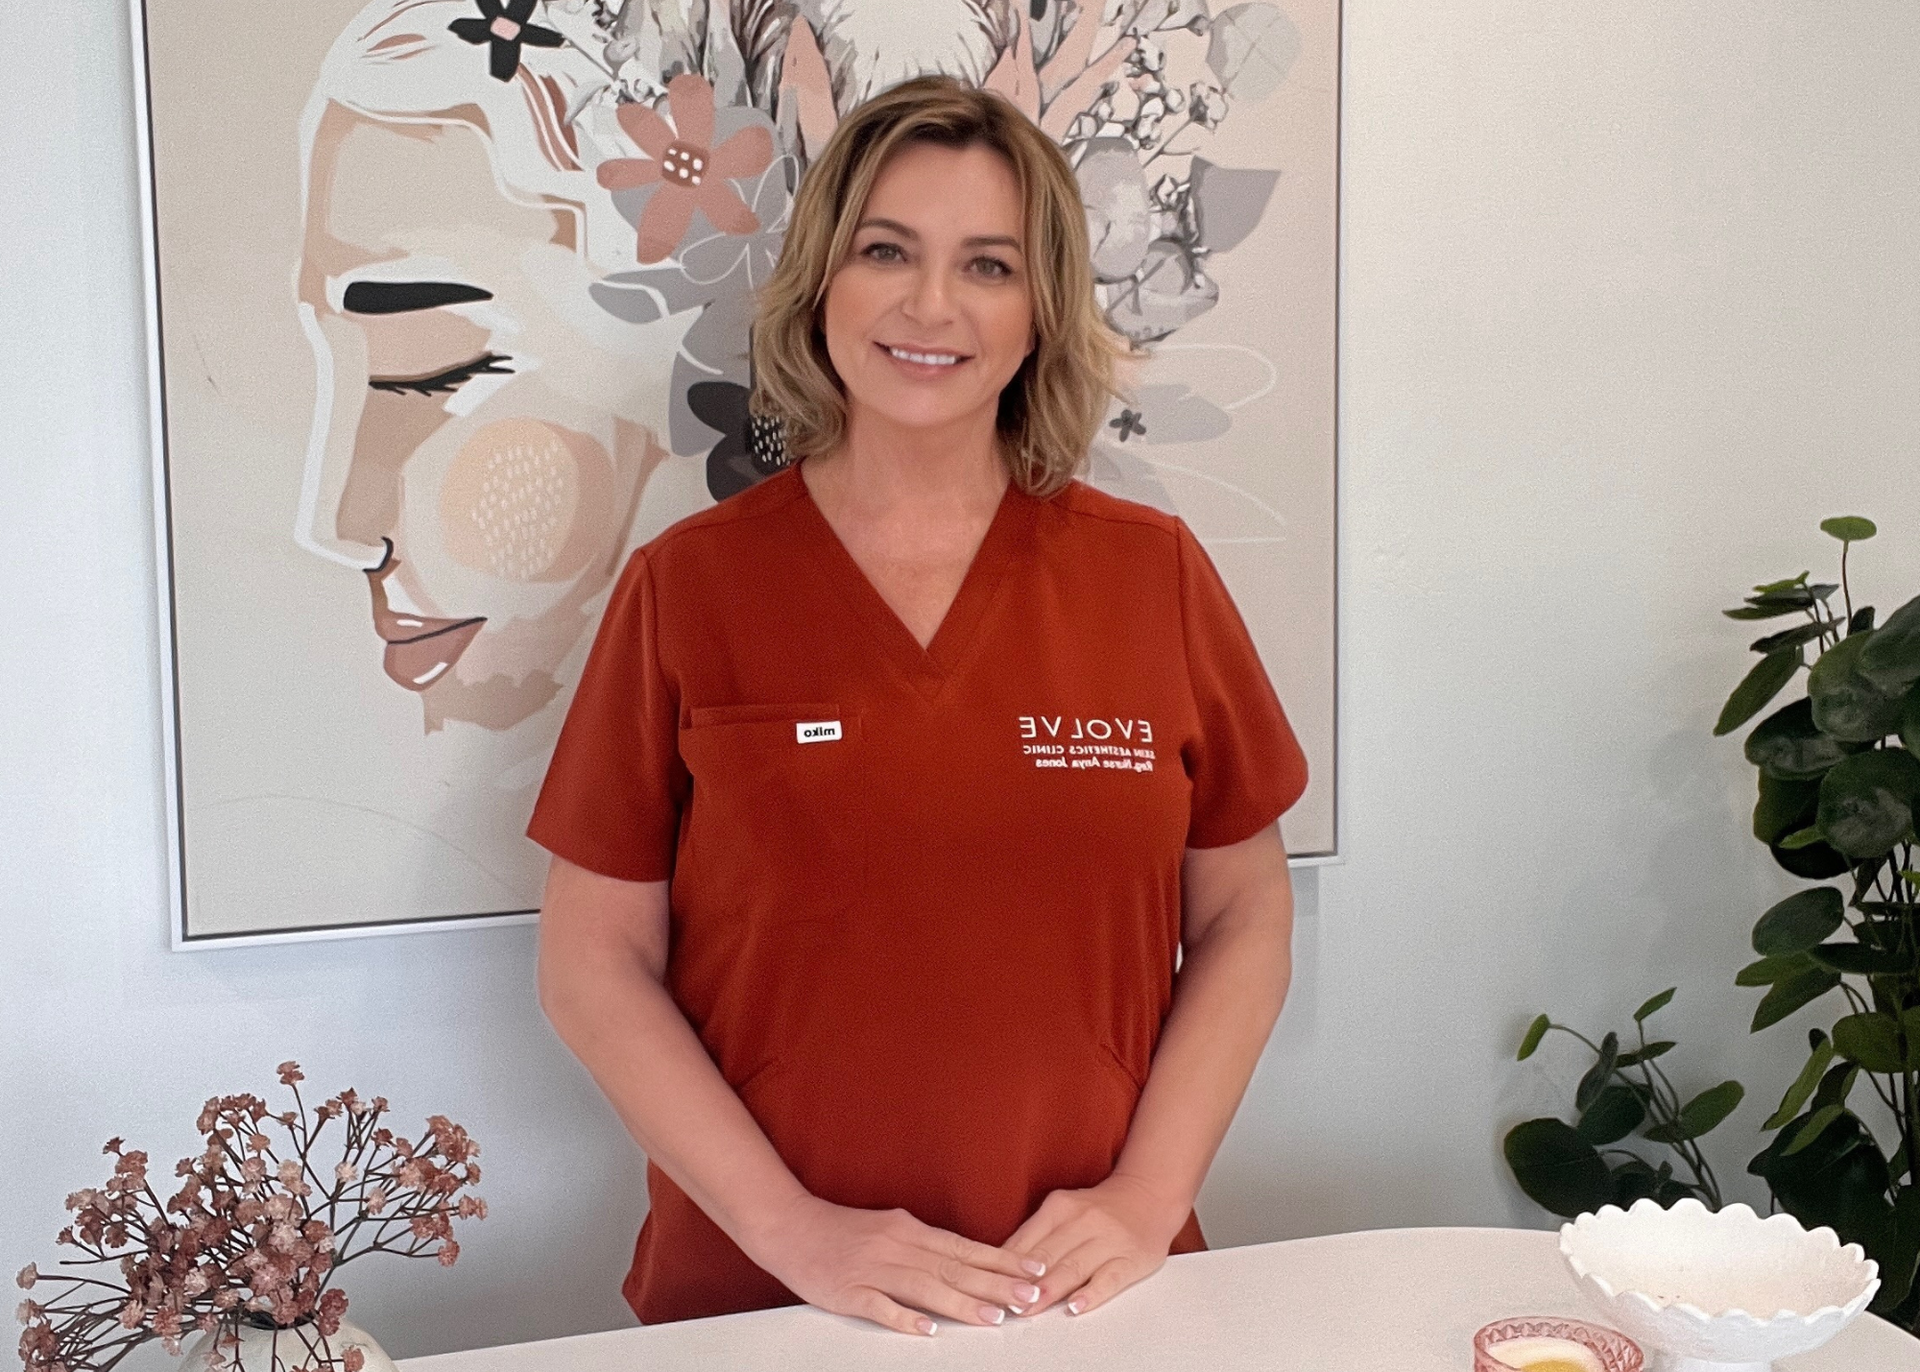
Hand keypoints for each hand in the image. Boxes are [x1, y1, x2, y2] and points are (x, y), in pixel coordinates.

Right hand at [748, 1193, 1046, 1335]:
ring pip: (925, 1287)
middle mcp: (897, 1246)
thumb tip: (967, 1262)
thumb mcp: (890, 1229)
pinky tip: (927, 1330)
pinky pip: (881, 1307)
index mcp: (909, 1230)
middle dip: (996, 1284)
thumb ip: (925, 1247)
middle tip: (1030, 1297)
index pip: (965, 1247)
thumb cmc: (842, 1231)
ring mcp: (873, 1269)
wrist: (790, 1226)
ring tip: (994, 1318)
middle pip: (954, 1267)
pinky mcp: (849, 1291)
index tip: (1034, 1270)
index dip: (1002, 1260)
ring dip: (962, 1304)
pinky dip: (905, 1318)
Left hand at [1002, 1173, 1187, 1316]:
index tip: (992, 1285)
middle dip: (1024, 1282)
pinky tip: (1076, 1305)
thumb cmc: (1099, 1210)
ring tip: (1031, 1307)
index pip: (1028, 1239)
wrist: (1148, 1196)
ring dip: (1050, 1290)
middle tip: (1006, 1303)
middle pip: (1048, 1255)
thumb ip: (1037, 1236)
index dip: (1007, 1266)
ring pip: (1074, 1267)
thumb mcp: (1064, 1211)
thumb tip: (1001, 1265)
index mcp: (1061, 1206)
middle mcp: (1084, 1219)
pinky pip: (1109, 1279)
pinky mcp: (1132, 1258)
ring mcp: (1110, 1239)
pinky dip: (1092, 1293)